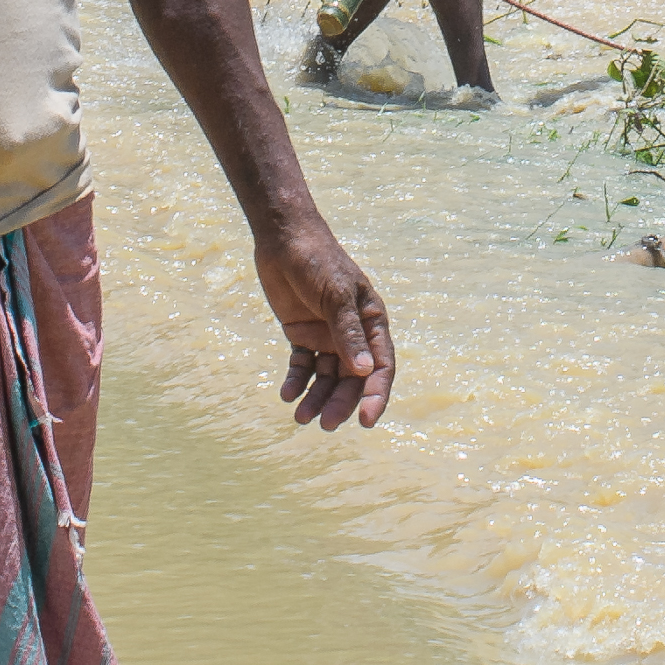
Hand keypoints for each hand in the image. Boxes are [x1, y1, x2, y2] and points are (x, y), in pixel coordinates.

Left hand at [251, 211, 394, 429]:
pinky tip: (287, 394)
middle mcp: (352, 334)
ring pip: (325, 377)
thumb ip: (348, 333)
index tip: (364, 421)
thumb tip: (365, 371)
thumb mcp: (336, 296)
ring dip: (316, 397)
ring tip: (300, 416)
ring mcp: (326, 335)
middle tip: (325, 424)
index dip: (375, 395)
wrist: (284, 239)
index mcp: (371, 323)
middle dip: (340, 402)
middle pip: (351, 379)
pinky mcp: (301, 334)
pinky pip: (302, 365)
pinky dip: (296, 381)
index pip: (380, 367)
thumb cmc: (318, 261)